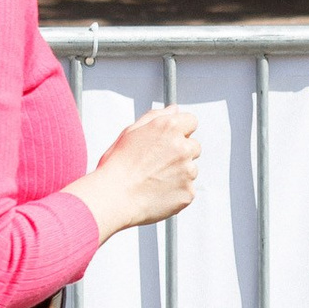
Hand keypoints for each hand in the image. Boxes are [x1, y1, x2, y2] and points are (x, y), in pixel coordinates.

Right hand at [80, 104, 201, 239]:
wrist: (114, 197)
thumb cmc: (117, 166)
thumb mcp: (130, 133)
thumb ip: (155, 117)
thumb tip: (173, 110)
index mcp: (169, 128)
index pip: (191, 121)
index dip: (181, 130)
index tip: (171, 140)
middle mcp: (182, 147)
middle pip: (194, 146)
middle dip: (181, 153)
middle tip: (158, 163)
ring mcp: (188, 170)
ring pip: (191, 169)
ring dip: (179, 173)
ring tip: (154, 180)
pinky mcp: (188, 192)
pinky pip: (187, 189)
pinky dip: (177, 191)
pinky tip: (158, 192)